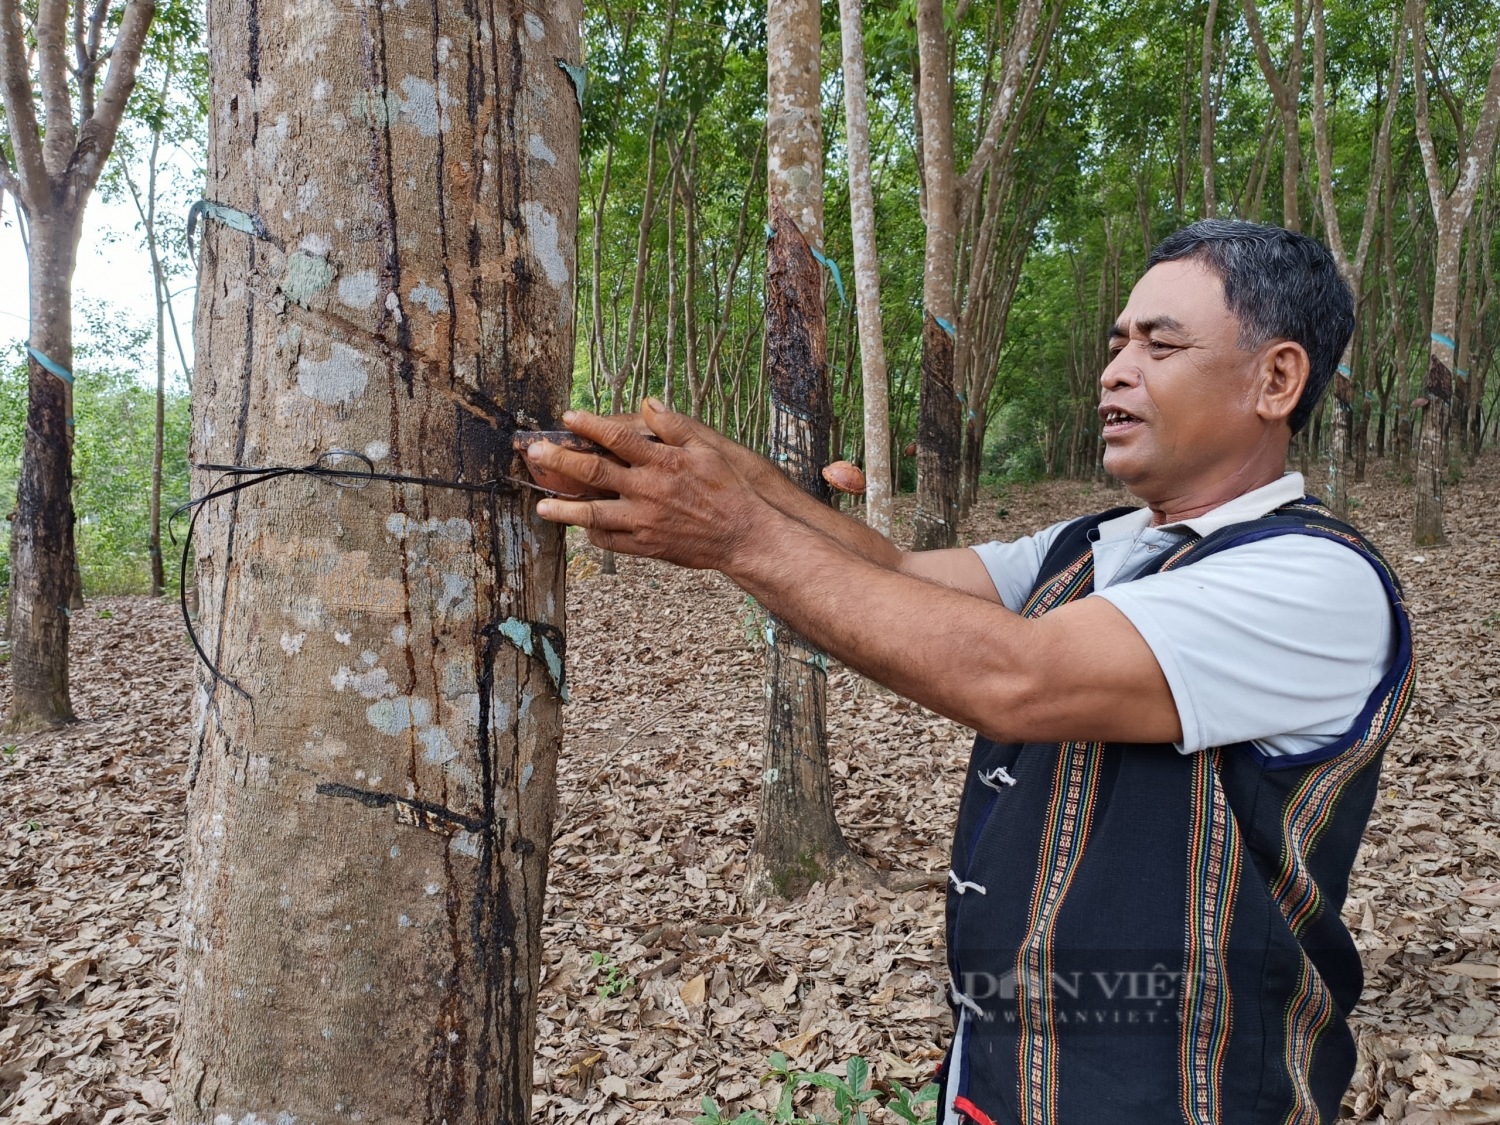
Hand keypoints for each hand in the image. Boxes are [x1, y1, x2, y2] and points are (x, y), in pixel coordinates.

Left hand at [529, 399, 772, 571]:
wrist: (744, 535)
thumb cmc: (729, 490)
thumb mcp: (707, 449)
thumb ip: (674, 426)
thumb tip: (649, 403)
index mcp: (661, 462)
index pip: (617, 438)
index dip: (590, 425)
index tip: (569, 417)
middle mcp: (647, 490)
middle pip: (593, 472)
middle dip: (560, 461)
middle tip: (536, 453)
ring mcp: (644, 521)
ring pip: (593, 513)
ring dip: (564, 508)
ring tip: (541, 505)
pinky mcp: (647, 546)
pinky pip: (612, 541)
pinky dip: (594, 534)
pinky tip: (583, 529)